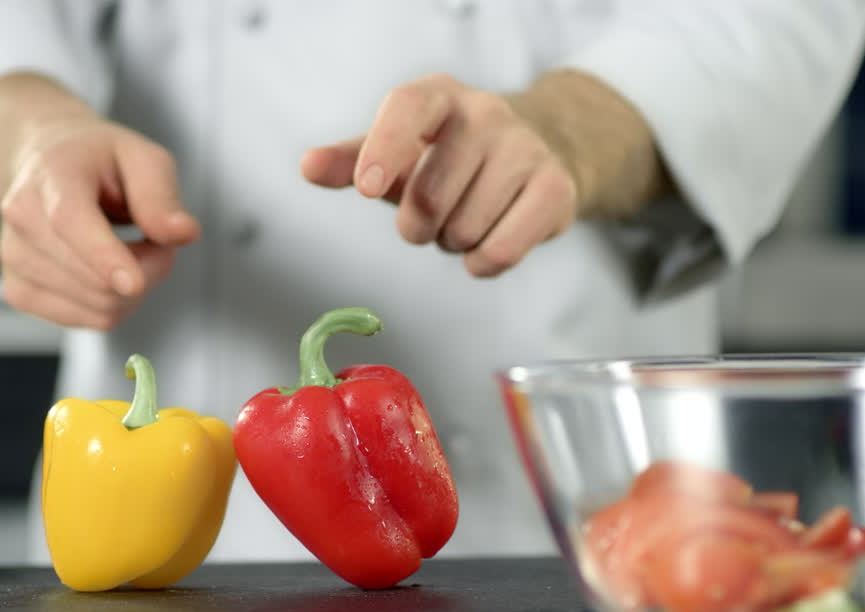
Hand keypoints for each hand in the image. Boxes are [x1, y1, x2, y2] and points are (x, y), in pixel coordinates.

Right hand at [0, 115, 199, 328]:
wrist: (45, 167)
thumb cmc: (97, 162)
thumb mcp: (141, 157)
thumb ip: (161, 195)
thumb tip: (182, 233)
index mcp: (51, 174)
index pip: (69, 222)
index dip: (104, 257)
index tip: (135, 284)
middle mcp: (21, 217)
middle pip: (95, 278)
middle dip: (147, 268)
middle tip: (154, 238)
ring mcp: (13, 258)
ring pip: (97, 306)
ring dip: (130, 288)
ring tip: (126, 248)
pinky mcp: (18, 291)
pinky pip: (87, 320)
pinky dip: (111, 304)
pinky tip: (104, 271)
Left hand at [301, 73, 577, 277]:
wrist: (534, 154)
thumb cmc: (447, 156)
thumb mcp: (395, 152)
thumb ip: (349, 161)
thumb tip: (309, 166)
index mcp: (438, 97)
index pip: (408, 108)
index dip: (384, 147)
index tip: (367, 189)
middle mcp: (486, 113)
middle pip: (430, 194)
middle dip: (417, 225)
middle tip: (431, 215)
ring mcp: (526, 149)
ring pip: (464, 228)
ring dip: (452, 241)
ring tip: (465, 217)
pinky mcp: (556, 189)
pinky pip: (501, 250)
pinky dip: (482, 262)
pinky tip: (488, 240)